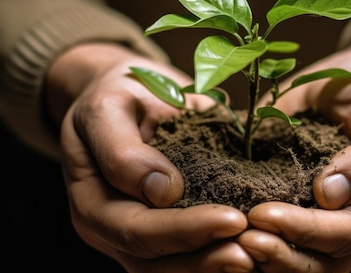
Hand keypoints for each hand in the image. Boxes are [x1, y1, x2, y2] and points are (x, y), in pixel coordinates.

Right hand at [49, 43, 253, 271]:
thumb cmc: (118, 96)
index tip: (233, 220)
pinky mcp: (167, 233)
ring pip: (174, 270)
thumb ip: (122, 149)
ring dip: (214, 268)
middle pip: (156, 265)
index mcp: (93, 203)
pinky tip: (254, 250)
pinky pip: (190, 256)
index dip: (185, 231)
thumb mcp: (108, 107)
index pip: (137, 230)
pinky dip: (218, 256)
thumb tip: (162, 191)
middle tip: (253, 253)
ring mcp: (139, 239)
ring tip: (257, 258)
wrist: (129, 97)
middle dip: (205, 261)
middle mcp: (113, 231)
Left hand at [241, 30, 350, 271]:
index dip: (305, 229)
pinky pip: (285, 247)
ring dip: (267, 260)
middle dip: (280, 252)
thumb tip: (331, 195)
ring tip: (233, 242)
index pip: (348, 233)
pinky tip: (231, 240)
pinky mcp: (306, 217)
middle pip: (323, 261)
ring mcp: (333, 226)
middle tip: (240, 235)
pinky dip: (259, 252)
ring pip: (302, 266)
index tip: (262, 214)